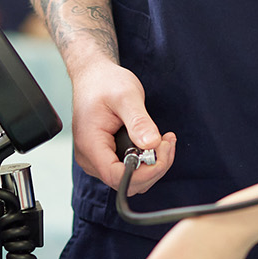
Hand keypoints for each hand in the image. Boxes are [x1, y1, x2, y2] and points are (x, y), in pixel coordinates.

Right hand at [70, 59, 175, 195]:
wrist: (94, 76)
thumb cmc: (105, 82)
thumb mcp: (126, 96)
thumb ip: (138, 121)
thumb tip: (151, 143)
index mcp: (91, 144)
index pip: (117, 176)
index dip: (145, 172)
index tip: (162, 151)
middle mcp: (90, 158)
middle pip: (127, 182)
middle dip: (153, 167)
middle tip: (166, 142)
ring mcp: (97, 159)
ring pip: (130, 179)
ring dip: (152, 165)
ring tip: (163, 140)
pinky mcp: (106, 156)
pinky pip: (129, 170)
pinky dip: (146, 161)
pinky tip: (154, 142)